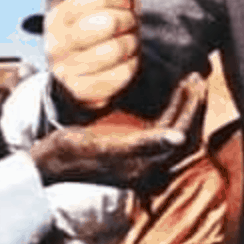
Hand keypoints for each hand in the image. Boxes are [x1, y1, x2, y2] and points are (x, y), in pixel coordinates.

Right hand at [29, 74, 202, 186]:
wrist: (47, 165)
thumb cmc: (69, 152)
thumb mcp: (103, 145)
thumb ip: (142, 144)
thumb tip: (179, 138)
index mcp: (145, 167)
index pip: (181, 135)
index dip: (192, 108)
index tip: (195, 81)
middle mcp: (148, 168)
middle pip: (184, 134)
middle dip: (193, 105)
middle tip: (196, 75)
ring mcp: (142, 161)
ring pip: (176, 132)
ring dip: (185, 107)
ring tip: (189, 80)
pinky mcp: (135, 154)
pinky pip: (164, 130)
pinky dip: (172, 111)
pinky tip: (172, 94)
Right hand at [45, 0, 140, 109]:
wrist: (72, 80)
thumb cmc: (90, 34)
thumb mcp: (91, 7)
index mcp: (58, 16)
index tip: (126, 4)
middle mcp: (57, 42)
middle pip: (109, 22)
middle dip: (128, 21)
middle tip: (130, 24)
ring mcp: (66, 69)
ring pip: (116, 49)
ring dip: (132, 44)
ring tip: (129, 43)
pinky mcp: (81, 90)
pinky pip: (120, 74)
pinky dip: (131, 66)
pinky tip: (127, 61)